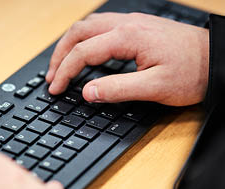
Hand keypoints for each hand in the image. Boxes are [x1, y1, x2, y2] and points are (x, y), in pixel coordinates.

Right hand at [46, 12, 208, 105]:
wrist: (216, 60)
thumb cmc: (191, 73)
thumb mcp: (154, 88)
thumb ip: (117, 89)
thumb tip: (87, 92)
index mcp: (127, 38)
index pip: (83, 52)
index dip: (64, 72)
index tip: (55, 88)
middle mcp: (126, 25)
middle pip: (79, 32)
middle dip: (60, 55)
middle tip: (51, 76)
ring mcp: (132, 24)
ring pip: (88, 26)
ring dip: (70, 45)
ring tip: (61, 64)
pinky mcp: (137, 29)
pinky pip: (101, 28)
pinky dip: (84, 41)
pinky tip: (84, 52)